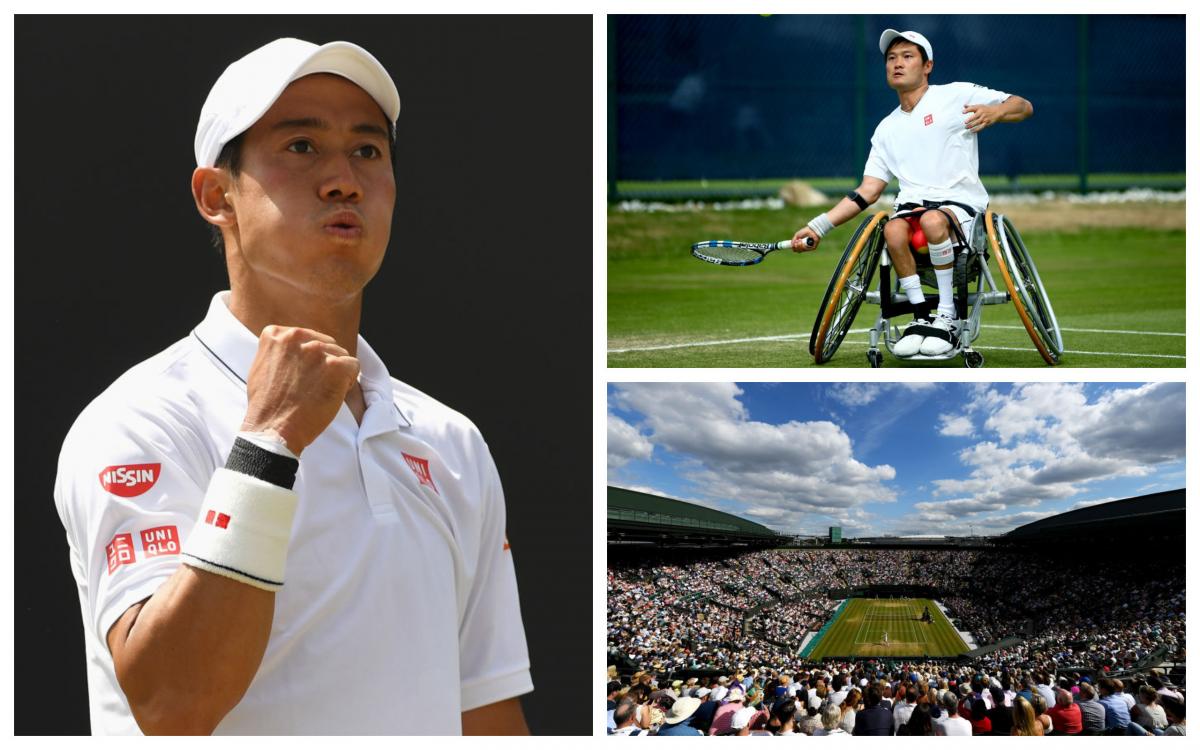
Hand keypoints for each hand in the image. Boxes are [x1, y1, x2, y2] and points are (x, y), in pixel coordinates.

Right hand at [240, 326, 359, 454]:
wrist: (273, 428)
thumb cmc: (267, 404)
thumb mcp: (262, 365)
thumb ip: (280, 351)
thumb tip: (296, 347)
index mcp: (277, 335)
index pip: (307, 337)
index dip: (309, 359)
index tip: (301, 375)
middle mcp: (296, 337)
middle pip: (326, 344)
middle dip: (324, 364)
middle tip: (313, 386)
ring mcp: (316, 350)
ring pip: (341, 355)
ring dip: (336, 373)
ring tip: (320, 391)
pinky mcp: (335, 365)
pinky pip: (353, 366)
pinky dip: (348, 381)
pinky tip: (333, 393)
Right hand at [792, 227, 819, 251]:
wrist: (812, 230)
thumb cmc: (805, 231)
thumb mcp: (797, 235)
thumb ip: (793, 240)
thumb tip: (792, 246)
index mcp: (802, 244)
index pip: (797, 249)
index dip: (794, 248)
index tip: (793, 245)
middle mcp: (805, 247)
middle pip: (798, 251)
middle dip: (796, 247)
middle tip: (797, 242)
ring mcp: (809, 247)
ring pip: (801, 251)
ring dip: (799, 246)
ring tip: (800, 240)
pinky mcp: (813, 248)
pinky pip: (806, 250)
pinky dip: (803, 246)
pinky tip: (802, 242)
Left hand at [963, 104, 1000, 132]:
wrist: (996, 112)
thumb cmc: (985, 109)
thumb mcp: (979, 106)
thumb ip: (971, 107)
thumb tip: (964, 105)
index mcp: (979, 107)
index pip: (972, 108)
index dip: (967, 110)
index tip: (963, 112)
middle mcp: (982, 113)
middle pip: (975, 116)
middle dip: (970, 119)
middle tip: (965, 122)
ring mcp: (984, 118)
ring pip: (977, 122)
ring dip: (971, 125)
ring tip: (966, 127)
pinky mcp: (986, 123)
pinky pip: (981, 127)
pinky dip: (976, 130)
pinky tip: (971, 131)